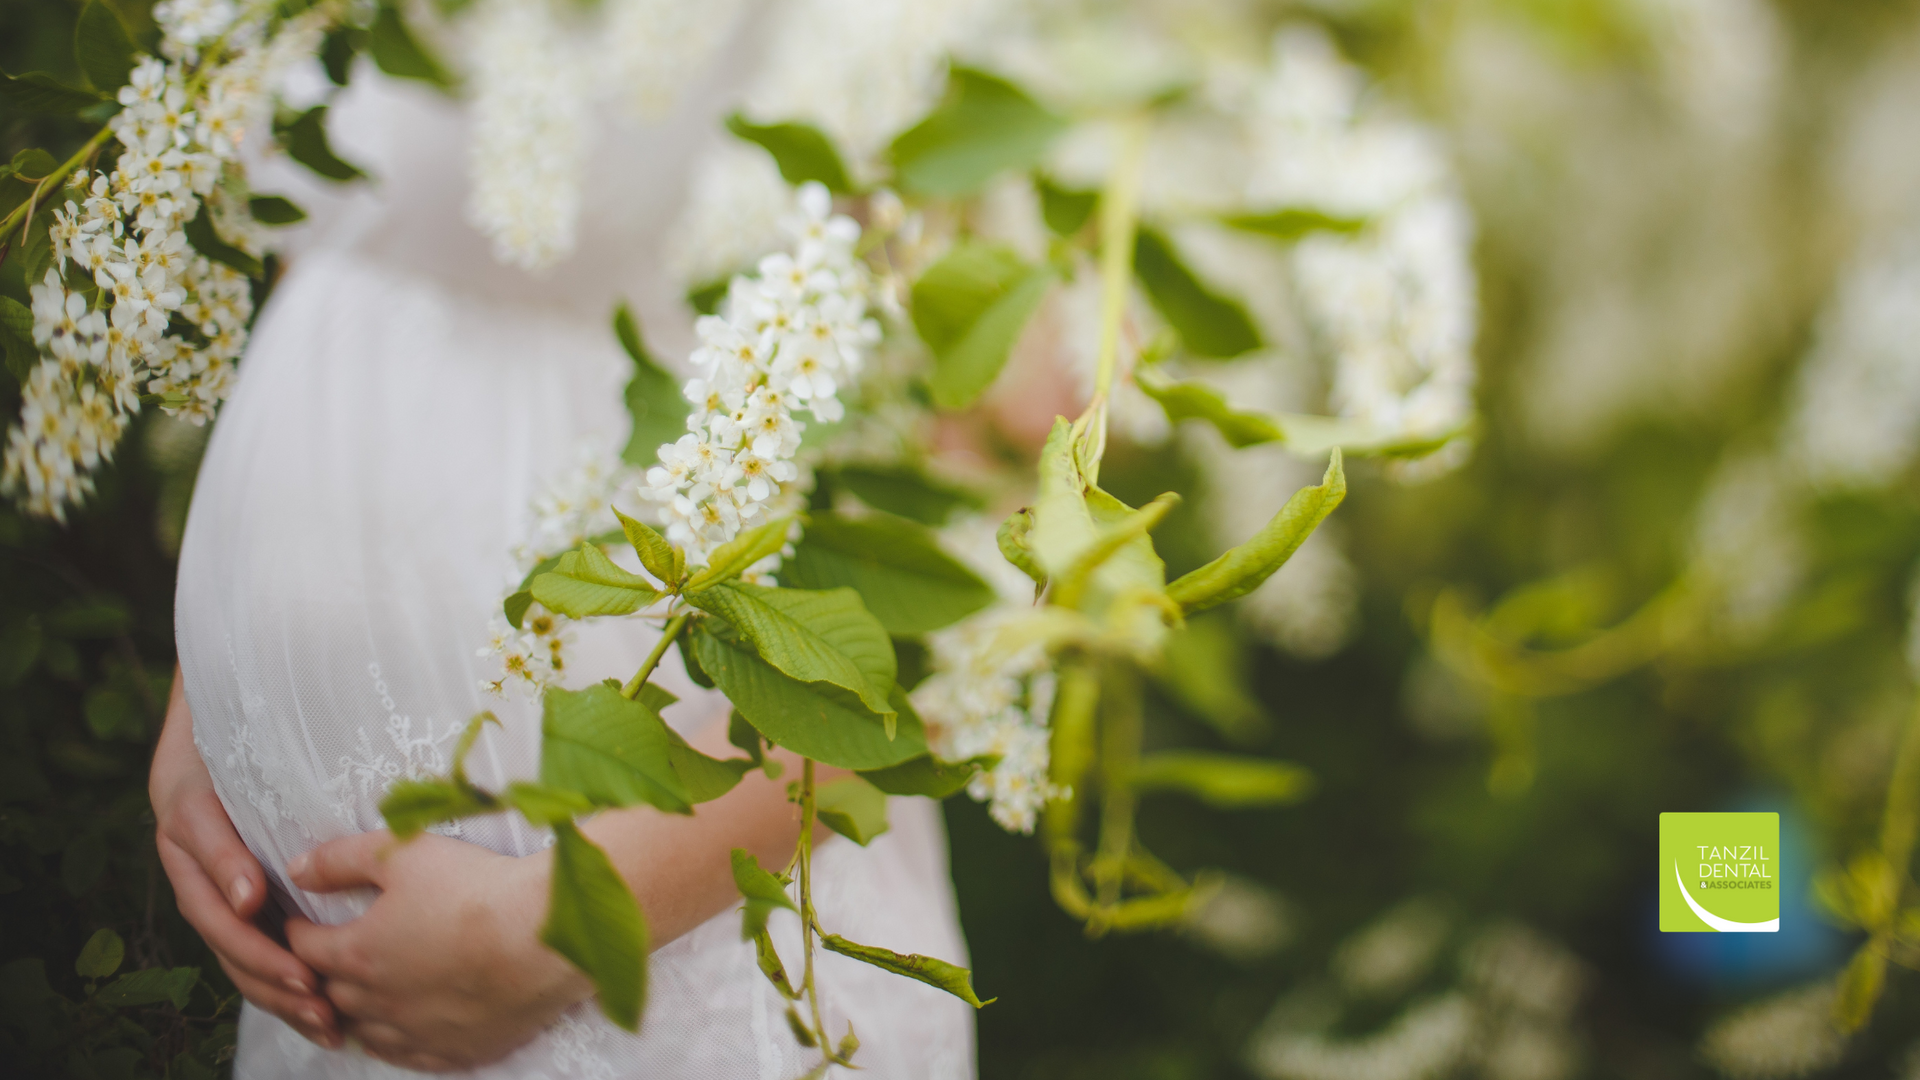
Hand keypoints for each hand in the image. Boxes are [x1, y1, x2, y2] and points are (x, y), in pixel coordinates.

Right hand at [150, 669, 340, 1048]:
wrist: (237, 712)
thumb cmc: (247, 722)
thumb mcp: (242, 739)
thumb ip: (252, 782)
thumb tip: (255, 885)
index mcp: (186, 815)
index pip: (202, 851)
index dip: (227, 876)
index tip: (256, 902)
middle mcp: (193, 857)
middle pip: (221, 923)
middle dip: (265, 962)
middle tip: (313, 990)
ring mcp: (214, 883)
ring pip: (236, 948)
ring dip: (278, 987)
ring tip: (325, 1018)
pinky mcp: (242, 900)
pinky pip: (256, 949)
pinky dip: (285, 981)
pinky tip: (322, 1010)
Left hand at [285, 831, 590, 1072]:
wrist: (544, 935)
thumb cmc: (475, 889)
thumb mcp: (403, 853)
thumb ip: (341, 859)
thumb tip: (296, 870)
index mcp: (359, 953)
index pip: (306, 949)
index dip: (299, 932)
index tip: (302, 923)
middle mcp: (378, 1002)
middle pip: (330, 994)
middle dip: (323, 974)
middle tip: (330, 958)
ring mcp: (417, 1032)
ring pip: (366, 1032)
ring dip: (357, 1014)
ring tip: (364, 996)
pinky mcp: (455, 1050)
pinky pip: (411, 1057)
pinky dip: (398, 1042)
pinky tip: (404, 1030)